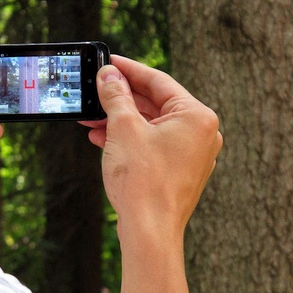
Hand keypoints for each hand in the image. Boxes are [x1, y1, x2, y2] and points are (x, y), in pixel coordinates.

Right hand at [82, 55, 221, 292]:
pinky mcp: (178, 170)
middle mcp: (200, 133)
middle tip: (96, 89)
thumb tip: (109, 75)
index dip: (129, 69)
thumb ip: (116, 95)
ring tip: (92, 117)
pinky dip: (128, 138)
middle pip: (154, 103)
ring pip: (151, 125)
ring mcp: (191, 154)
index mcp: (196, 117)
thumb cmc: (144, 182)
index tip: (109, 62)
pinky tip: (103, 138)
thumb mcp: (124, 128)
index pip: (158, 81)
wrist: (149, 231)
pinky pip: (151, 144)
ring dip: (120, 120)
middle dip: (120, 98)